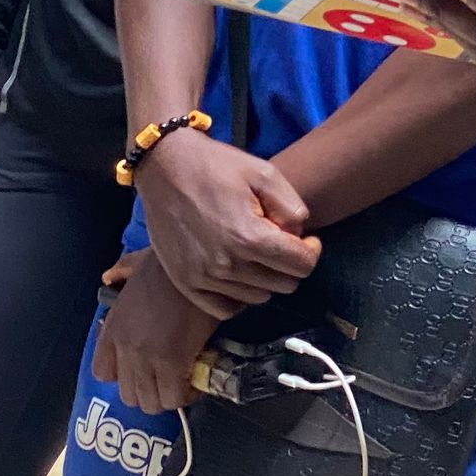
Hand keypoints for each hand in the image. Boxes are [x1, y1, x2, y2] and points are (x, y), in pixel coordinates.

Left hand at [93, 248, 217, 414]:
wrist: (198, 261)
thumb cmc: (171, 261)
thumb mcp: (136, 263)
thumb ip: (120, 271)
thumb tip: (108, 276)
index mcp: (114, 327)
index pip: (102, 373)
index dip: (123, 375)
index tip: (143, 367)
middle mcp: (125, 348)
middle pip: (128, 394)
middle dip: (149, 391)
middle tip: (169, 379)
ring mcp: (146, 359)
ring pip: (150, 402)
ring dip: (167, 397)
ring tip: (185, 383)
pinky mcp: (173, 364)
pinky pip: (174, 397)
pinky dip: (187, 395)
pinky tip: (198, 382)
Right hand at [137, 125, 319, 316]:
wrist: (164, 168)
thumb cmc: (217, 166)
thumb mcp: (265, 174)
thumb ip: (292, 208)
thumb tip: (300, 236)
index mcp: (249, 237)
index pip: (303, 265)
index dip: (311, 250)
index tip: (306, 238)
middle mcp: (226, 265)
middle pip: (284, 285)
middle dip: (290, 264)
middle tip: (280, 242)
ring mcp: (203, 278)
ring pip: (258, 297)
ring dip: (266, 278)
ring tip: (256, 252)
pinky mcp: (185, 283)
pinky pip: (225, 309)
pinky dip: (239, 296)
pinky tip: (240, 273)